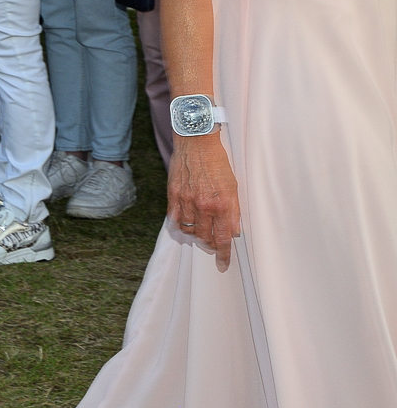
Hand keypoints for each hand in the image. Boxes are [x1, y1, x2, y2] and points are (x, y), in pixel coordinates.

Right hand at [167, 133, 240, 269]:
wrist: (196, 142)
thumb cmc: (217, 162)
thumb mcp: (234, 186)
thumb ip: (234, 211)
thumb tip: (234, 231)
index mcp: (222, 204)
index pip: (223, 238)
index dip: (224, 254)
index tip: (223, 265)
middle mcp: (203, 205)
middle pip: (205, 237)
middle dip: (210, 245)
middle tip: (213, 244)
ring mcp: (186, 200)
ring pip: (189, 230)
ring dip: (196, 235)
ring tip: (200, 232)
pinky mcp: (173, 194)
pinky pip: (175, 218)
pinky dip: (180, 225)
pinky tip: (185, 224)